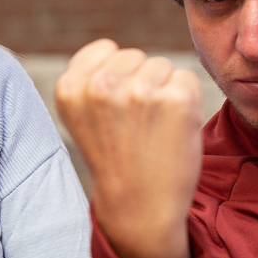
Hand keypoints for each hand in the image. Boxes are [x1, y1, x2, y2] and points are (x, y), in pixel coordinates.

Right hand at [54, 39, 204, 257]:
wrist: (139, 208)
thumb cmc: (115, 159)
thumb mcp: (83, 115)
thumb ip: (90, 78)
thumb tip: (113, 48)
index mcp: (70, 87)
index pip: (106, 50)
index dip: (116, 79)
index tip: (114, 113)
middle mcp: (100, 85)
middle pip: (136, 56)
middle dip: (140, 83)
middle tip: (135, 126)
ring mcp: (139, 91)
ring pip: (162, 66)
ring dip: (164, 92)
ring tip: (152, 129)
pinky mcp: (176, 100)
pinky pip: (187, 78)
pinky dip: (186, 102)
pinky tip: (172, 130)